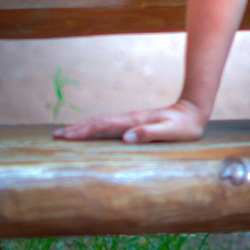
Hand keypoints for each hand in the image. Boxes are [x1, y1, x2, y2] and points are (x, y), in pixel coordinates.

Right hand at [53, 98, 207, 144]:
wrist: (193, 111)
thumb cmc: (184, 126)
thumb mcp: (169, 132)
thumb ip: (148, 134)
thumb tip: (125, 138)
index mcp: (133, 121)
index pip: (102, 126)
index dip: (83, 131)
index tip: (66, 136)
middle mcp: (129, 119)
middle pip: (96, 122)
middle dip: (76, 129)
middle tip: (55, 136)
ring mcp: (130, 120)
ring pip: (100, 123)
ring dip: (82, 128)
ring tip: (65, 134)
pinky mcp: (133, 123)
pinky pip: (108, 126)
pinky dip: (94, 128)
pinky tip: (89, 133)